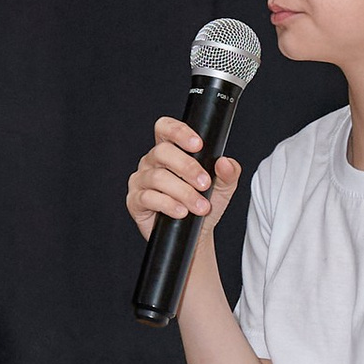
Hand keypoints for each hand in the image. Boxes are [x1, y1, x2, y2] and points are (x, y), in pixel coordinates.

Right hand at [126, 117, 240, 245]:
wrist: (195, 235)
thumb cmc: (204, 205)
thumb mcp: (222, 188)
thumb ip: (228, 173)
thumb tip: (225, 162)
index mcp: (169, 151)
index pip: (165, 129)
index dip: (178, 132)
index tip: (198, 145)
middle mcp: (151, 162)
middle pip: (162, 152)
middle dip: (187, 167)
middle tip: (205, 183)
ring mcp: (140, 181)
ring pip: (158, 177)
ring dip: (183, 192)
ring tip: (200, 206)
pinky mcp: (135, 201)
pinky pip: (148, 198)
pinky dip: (168, 205)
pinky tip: (182, 212)